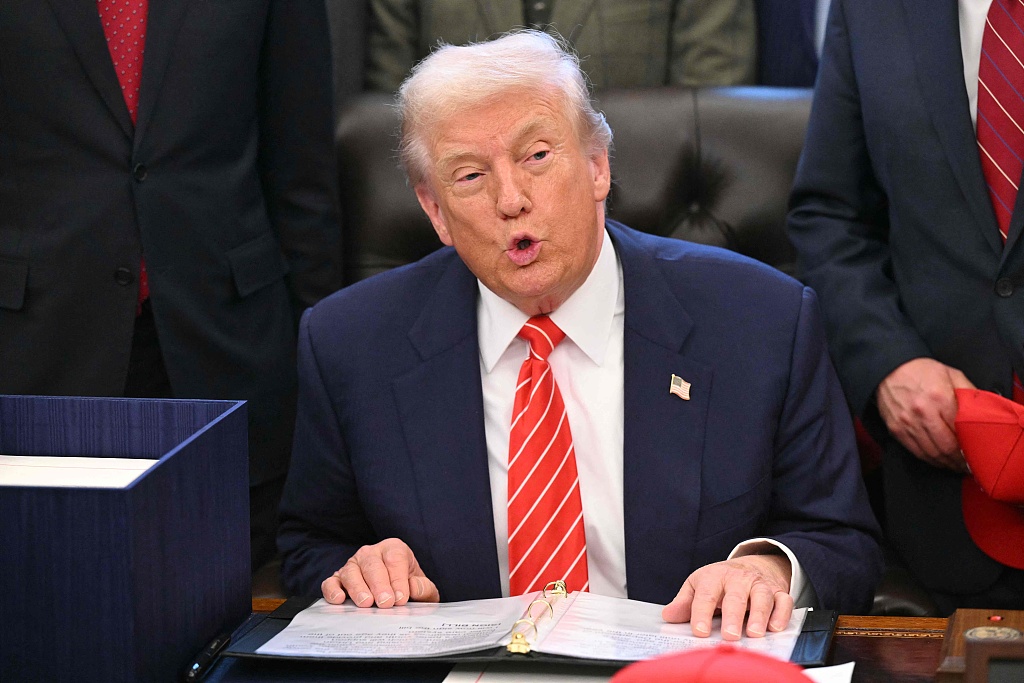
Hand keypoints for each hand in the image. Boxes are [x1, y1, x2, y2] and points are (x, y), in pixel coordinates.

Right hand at [320, 538, 439, 607]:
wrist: (393, 594)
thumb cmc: (407, 587)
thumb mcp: (421, 587)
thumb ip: (423, 588)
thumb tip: (414, 587)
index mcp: (393, 549)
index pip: (395, 559)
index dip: (398, 578)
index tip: (401, 598)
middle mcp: (371, 553)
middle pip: (372, 565)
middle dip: (379, 584)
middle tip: (385, 602)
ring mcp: (352, 565)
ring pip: (351, 572)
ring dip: (358, 588)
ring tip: (366, 603)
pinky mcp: (337, 579)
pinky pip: (331, 582)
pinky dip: (332, 590)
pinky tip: (339, 600)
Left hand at [661, 555, 792, 640]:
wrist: (749, 565)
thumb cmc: (719, 581)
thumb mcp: (697, 586)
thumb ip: (684, 603)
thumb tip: (668, 616)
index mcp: (714, 577)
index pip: (706, 595)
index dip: (701, 613)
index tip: (699, 631)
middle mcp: (738, 579)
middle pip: (736, 597)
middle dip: (733, 616)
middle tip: (730, 636)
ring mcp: (759, 585)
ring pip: (762, 597)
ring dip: (760, 615)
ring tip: (754, 633)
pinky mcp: (778, 591)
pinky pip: (784, 600)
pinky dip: (782, 613)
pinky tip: (775, 627)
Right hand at [876, 358, 973, 470]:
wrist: (888, 368)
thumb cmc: (921, 371)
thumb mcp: (951, 374)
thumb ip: (969, 392)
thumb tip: (983, 411)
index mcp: (939, 398)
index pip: (960, 430)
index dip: (970, 446)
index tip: (976, 453)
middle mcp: (923, 413)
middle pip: (946, 447)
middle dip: (959, 460)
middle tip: (967, 465)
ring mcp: (907, 423)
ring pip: (931, 453)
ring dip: (945, 463)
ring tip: (954, 465)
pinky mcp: (896, 429)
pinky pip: (915, 451)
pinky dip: (929, 459)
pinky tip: (937, 460)